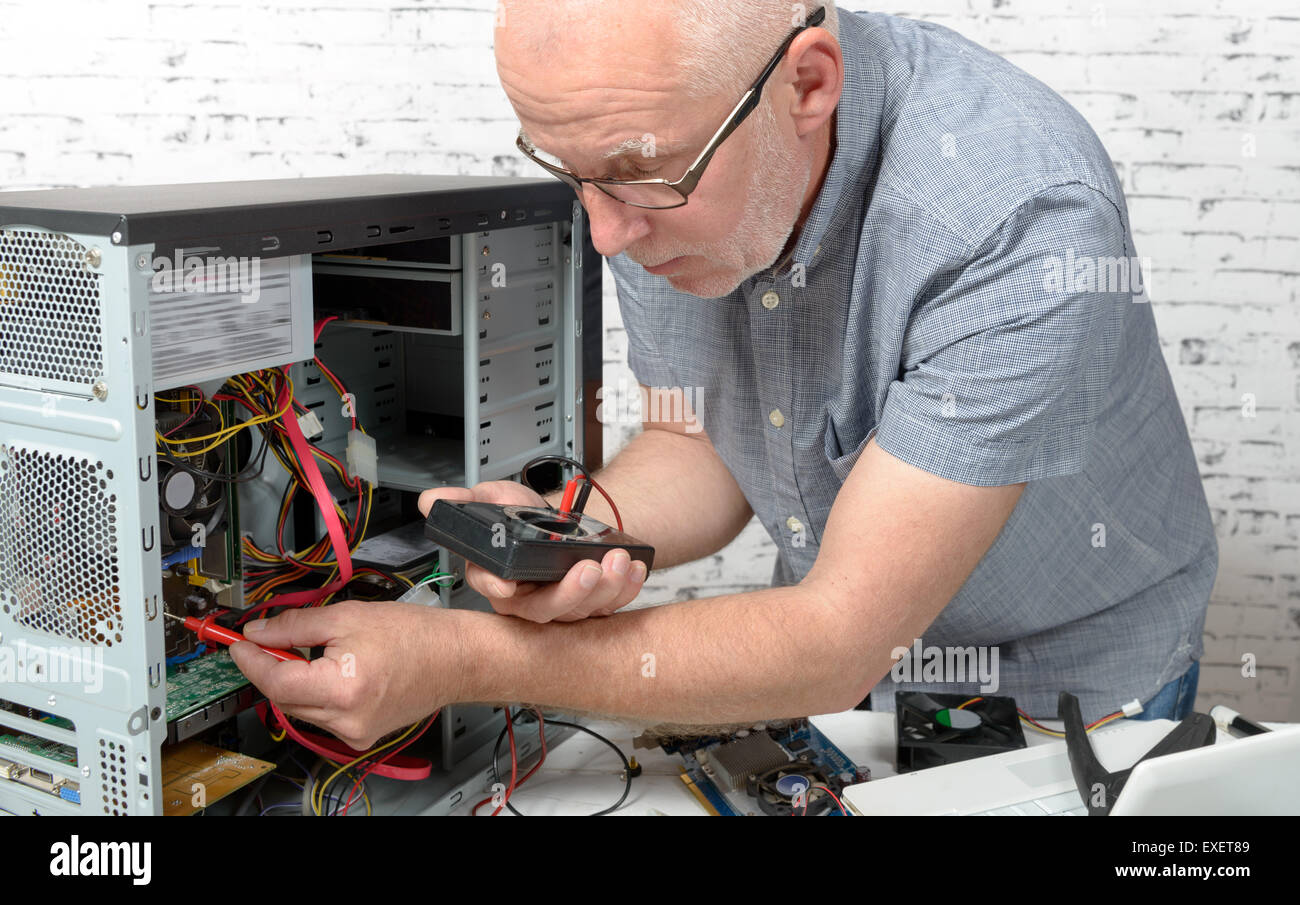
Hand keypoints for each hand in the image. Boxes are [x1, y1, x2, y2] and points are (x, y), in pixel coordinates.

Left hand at [228, 601, 459, 750]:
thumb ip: (296, 626)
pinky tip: (331, 670)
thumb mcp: (347, 616)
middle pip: (284, 697)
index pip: (275, 682)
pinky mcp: (361, 736)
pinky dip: (316, 692)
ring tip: (309, 650)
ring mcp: (354, 733)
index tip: (237, 643)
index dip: (250, 661)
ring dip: (293, 679)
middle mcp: (346, 720)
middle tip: (265, 639)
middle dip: (270, 666)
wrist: (454, 659)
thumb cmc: (414, 636)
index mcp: (342, 688)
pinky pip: (322, 715)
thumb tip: (260, 632)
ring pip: (301, 707)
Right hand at [418, 481, 648, 622]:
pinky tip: (634, 569)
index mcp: (496, 577)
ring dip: (606, 589)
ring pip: (581, 610)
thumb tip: (431, 500)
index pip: (491, 587)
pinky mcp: (590, 604)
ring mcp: (561, 604)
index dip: (497, 587)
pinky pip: (609, 605)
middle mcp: (528, 598)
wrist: (557, 522)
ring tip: (619, 562)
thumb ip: (465, 502)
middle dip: (570, 593)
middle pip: (545, 610)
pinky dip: (626, 589)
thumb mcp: (492, 499)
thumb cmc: (523, 517)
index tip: (508, 586)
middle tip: (590, 570)